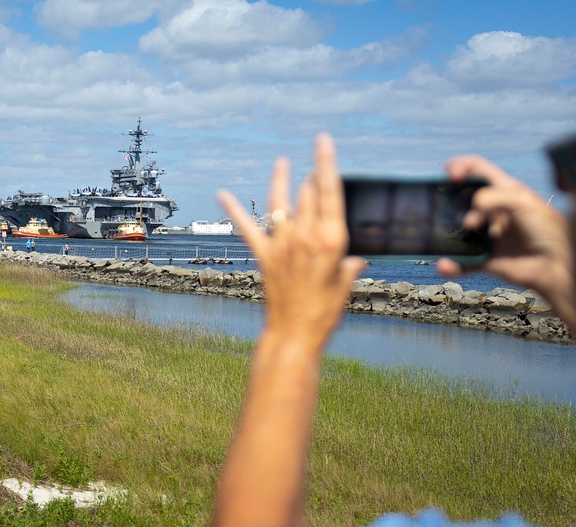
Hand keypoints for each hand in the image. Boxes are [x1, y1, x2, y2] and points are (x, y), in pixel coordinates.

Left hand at [217, 134, 365, 352]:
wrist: (295, 334)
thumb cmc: (325, 312)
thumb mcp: (345, 286)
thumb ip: (349, 267)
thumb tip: (354, 261)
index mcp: (332, 240)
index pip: (330, 192)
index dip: (325, 163)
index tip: (323, 142)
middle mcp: (306, 236)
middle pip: (306, 193)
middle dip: (310, 177)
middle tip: (313, 166)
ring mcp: (282, 244)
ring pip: (280, 202)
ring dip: (280, 180)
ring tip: (281, 163)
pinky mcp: (264, 256)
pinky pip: (247, 228)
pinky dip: (233, 210)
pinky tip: (221, 194)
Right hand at [438, 156, 572, 311]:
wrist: (556, 264)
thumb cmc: (545, 228)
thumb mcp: (522, 201)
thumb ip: (493, 197)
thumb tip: (468, 211)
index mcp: (503, 190)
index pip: (477, 169)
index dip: (461, 166)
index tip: (452, 176)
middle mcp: (492, 210)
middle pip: (461, 199)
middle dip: (454, 202)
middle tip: (468, 215)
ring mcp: (487, 234)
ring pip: (457, 230)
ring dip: (449, 231)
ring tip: (467, 231)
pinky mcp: (484, 259)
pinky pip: (461, 261)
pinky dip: (450, 264)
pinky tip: (444, 264)